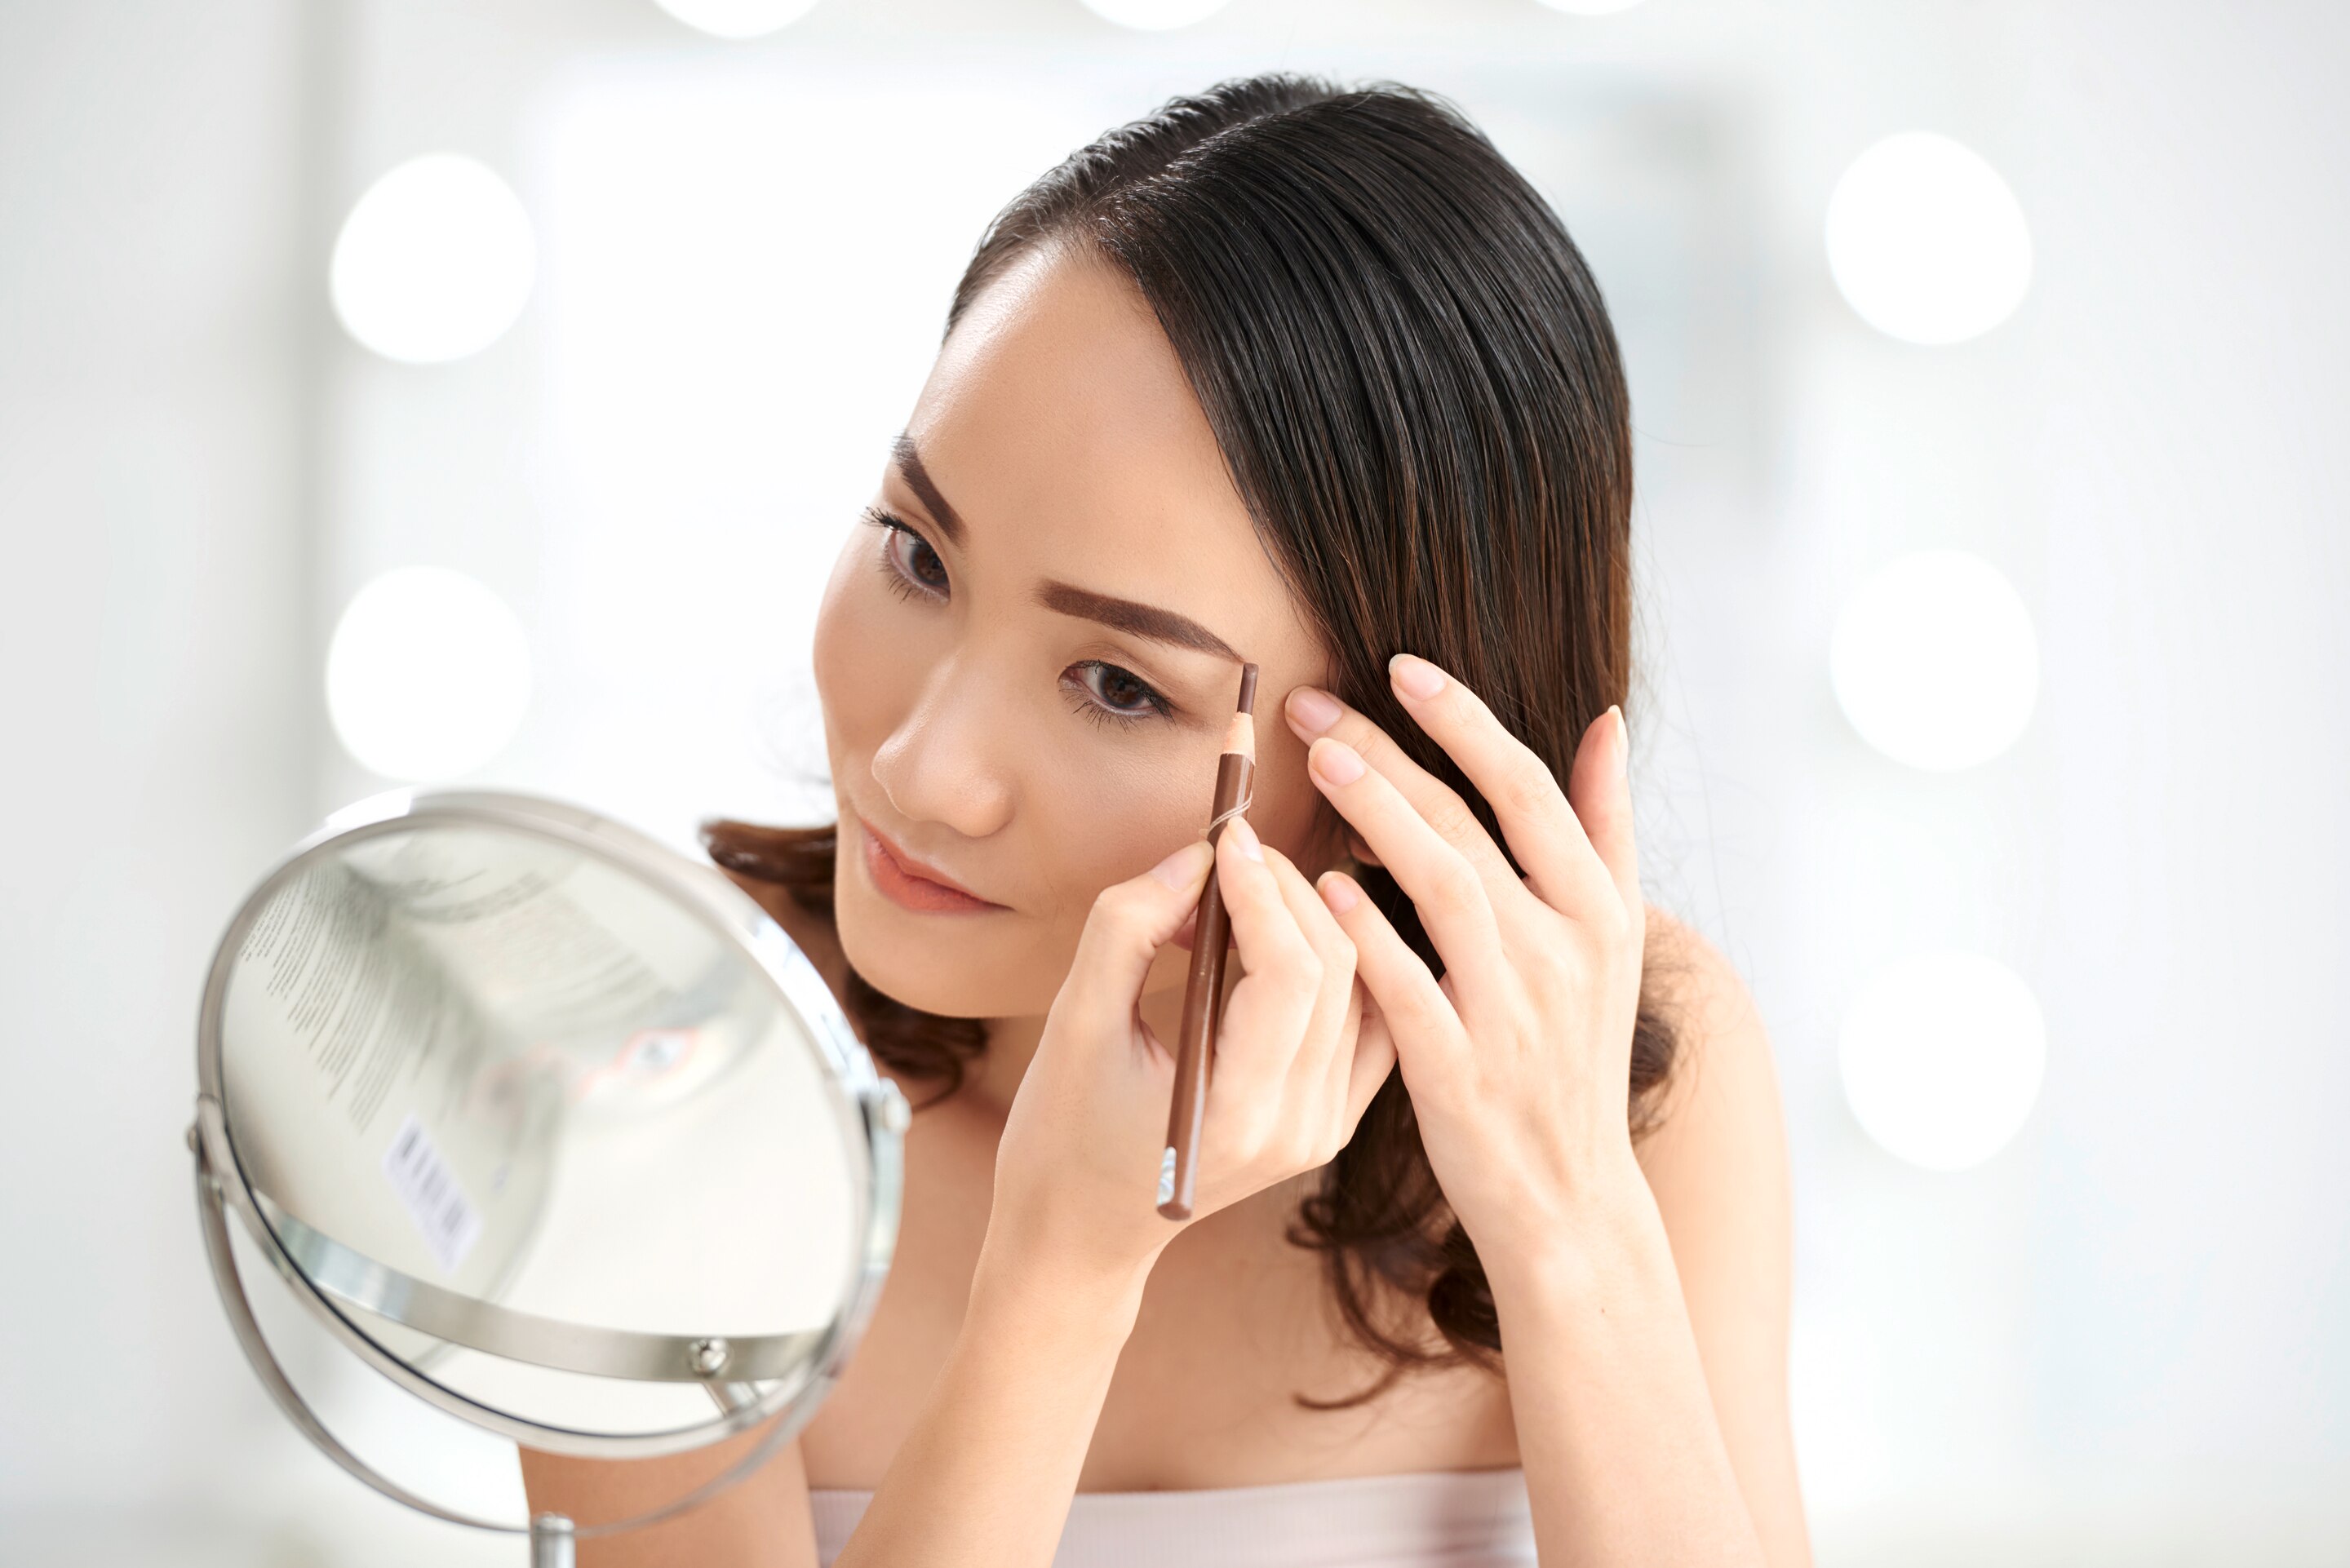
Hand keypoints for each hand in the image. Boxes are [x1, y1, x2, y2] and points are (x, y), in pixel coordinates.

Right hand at [987, 820, 1396, 1284]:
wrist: (1081, 1235)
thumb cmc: (1061, 1132)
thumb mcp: (1073, 1024)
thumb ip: (1127, 930)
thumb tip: (1196, 856)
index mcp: (1234, 1113)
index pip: (1289, 975)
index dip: (1264, 891)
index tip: (1226, 837)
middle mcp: (1297, 1128)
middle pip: (1334, 972)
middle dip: (1289, 892)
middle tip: (1234, 851)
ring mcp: (1322, 1131)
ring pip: (1360, 991)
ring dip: (1314, 921)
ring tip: (1245, 893)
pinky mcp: (1329, 1124)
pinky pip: (1368, 1025)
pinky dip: (1344, 967)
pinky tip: (1295, 932)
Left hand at [1283, 656, 1646, 1262]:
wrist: (1568, 1195)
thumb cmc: (1574, 1053)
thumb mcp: (1614, 939)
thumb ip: (1604, 827)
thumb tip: (1608, 719)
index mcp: (1600, 909)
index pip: (1529, 787)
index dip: (1464, 721)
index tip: (1401, 667)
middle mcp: (1564, 951)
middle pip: (1470, 824)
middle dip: (1388, 753)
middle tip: (1314, 707)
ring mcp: (1513, 1011)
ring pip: (1440, 887)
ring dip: (1374, 815)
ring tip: (1316, 763)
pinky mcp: (1460, 1071)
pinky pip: (1406, 985)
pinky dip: (1364, 931)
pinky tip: (1317, 885)